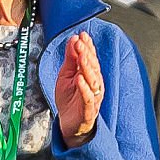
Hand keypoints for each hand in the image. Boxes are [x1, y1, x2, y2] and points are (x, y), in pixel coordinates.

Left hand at [56, 32, 103, 148]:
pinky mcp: (88, 110)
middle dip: (87, 54)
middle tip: (80, 42)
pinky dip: (84, 88)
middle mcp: (94, 85)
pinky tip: (79, 79)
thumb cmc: (70, 100)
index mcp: (90, 75)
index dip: (88, 47)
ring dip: (87, 68)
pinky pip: (88, 98)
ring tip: (81, 56)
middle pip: (93, 67)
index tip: (82, 35)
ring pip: (92, 81)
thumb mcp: (66, 75)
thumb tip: (73, 40)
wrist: (69, 125)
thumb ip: (70, 59)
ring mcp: (93, 97)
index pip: (91, 58)